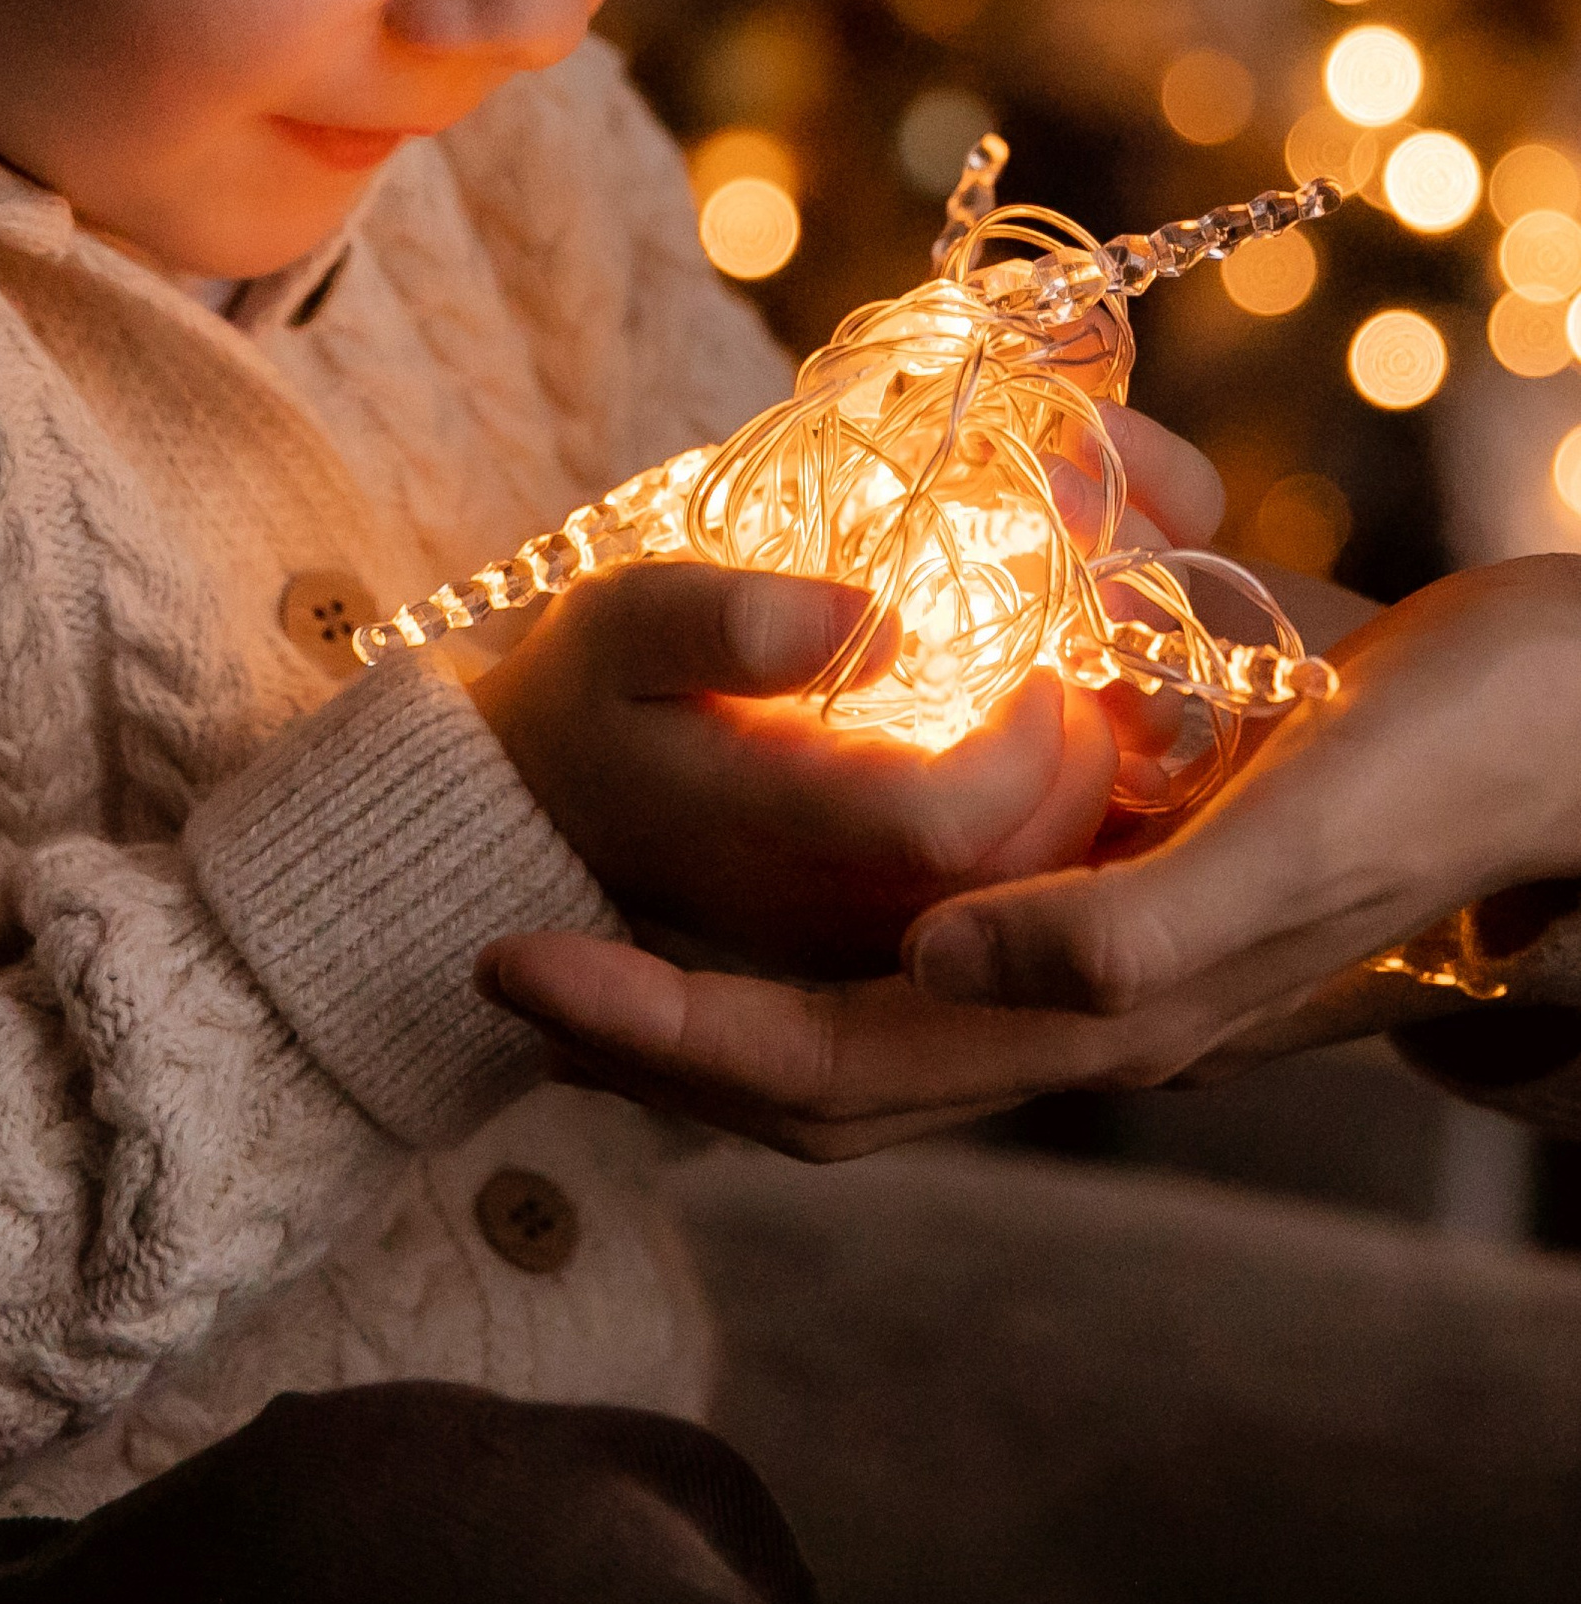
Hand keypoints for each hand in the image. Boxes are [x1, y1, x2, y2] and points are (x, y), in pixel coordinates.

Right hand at [467, 560, 1117, 980]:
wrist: (528, 816)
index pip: (941, 823)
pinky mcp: (859, 984)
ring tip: (1073, 729)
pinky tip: (1049, 796)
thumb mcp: (625, 620)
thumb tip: (871, 621)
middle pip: (1007, 896)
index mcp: (759, 830)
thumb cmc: (585, 694)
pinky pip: (988, 959)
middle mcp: (813, 922)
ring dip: (1069, 836)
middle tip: (1075, 692)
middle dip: (1068, 787)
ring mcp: (841, 966)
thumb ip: (729, 622)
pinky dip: (1040, 878)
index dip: (1019, 743)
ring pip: (1010, 939)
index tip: (1036, 660)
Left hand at [478, 552, 1580, 1156]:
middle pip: (822, 1059)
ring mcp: (1103, 939)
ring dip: (731, 967)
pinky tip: (782, 828)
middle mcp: (1086, 999)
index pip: (829, 1065)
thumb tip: (934, 952)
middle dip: (658, 1026)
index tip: (509, 961)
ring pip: (870, 996)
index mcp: (1106, 1013)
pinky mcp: (1128, 864)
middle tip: (508, 958)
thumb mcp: (1309, 835)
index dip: (660, 1034)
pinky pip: (941, 911)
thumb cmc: (1471, 762)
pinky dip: (834, 889)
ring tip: (605, 905)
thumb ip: (1138, 928)